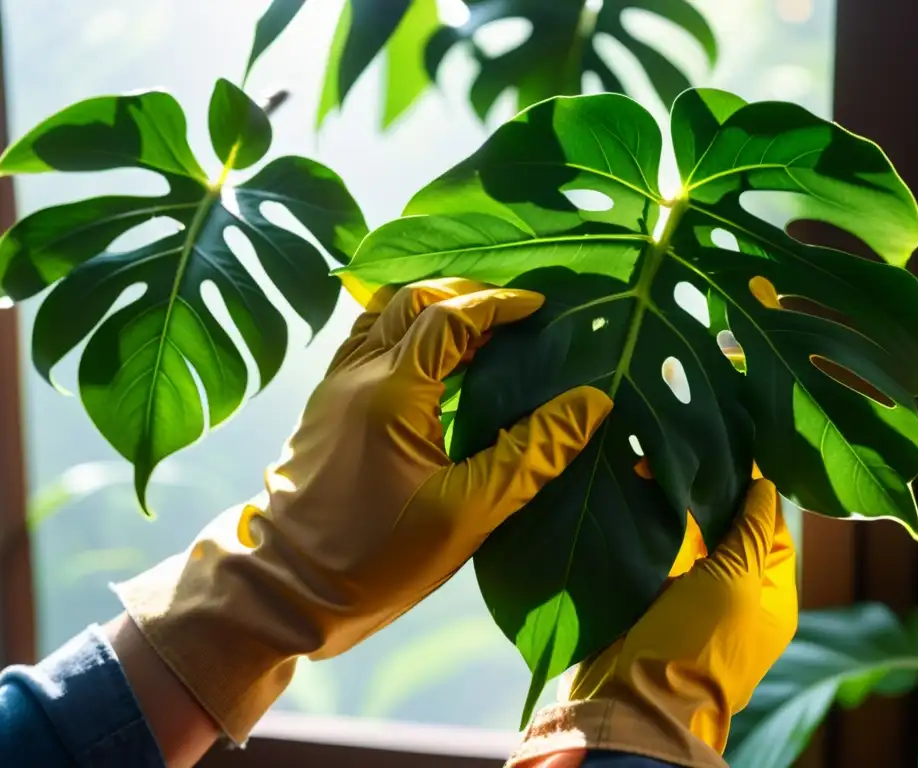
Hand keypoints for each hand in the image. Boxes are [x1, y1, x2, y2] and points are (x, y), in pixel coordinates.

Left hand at [114, 278, 612, 744]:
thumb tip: (592, 401)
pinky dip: (405, 332)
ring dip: (431, 309)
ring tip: (478, 331)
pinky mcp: (325, 406)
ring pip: (383, 315)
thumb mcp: (469, 512)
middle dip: (465, 294)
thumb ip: (532, 453)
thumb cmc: (377, 557)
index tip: (540, 306)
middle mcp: (356, 373)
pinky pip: (367, 342)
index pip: (450, 317)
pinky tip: (432, 363)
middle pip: (412, 300)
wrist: (284, 589)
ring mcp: (333, 386)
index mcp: (392, 391)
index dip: (499, 304)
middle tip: (512, 312)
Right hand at [511, 478, 796, 766]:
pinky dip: (652, 524)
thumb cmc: (698, 643)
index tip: (733, 453)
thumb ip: (750, 532)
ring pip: (690, 537)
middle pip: (729, 531)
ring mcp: (690, 596)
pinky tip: (640, 492)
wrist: (632, 700)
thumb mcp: (734, 582)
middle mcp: (733, 594)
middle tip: (689, 453)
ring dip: (677, 507)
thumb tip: (765, 485)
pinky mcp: (652, 595)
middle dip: (710, 495)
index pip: (771, 531)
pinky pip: (658, 550)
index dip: (756, 494)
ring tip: (660, 465)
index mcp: (768, 596)